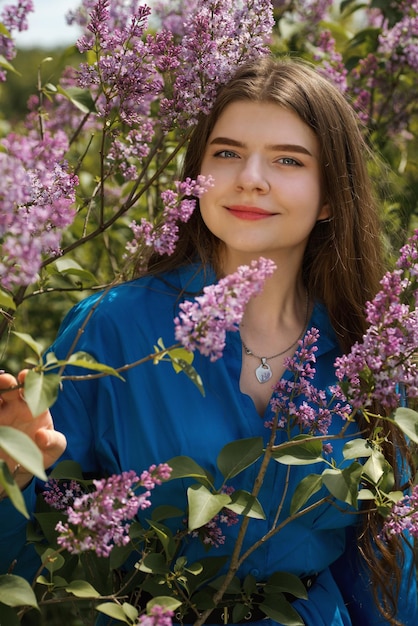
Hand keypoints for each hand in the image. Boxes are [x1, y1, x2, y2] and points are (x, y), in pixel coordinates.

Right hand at [0, 370, 66, 487]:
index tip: (26, 376)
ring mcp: (0, 416)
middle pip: (8, 388)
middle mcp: (14, 407)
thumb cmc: (42, 451)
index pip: (31, 387)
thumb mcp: (54, 448)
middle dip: (5, 381)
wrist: (24, 468)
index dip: (28, 379)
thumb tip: (41, 435)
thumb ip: (54, 441)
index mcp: (34, 405)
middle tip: (6, 380)